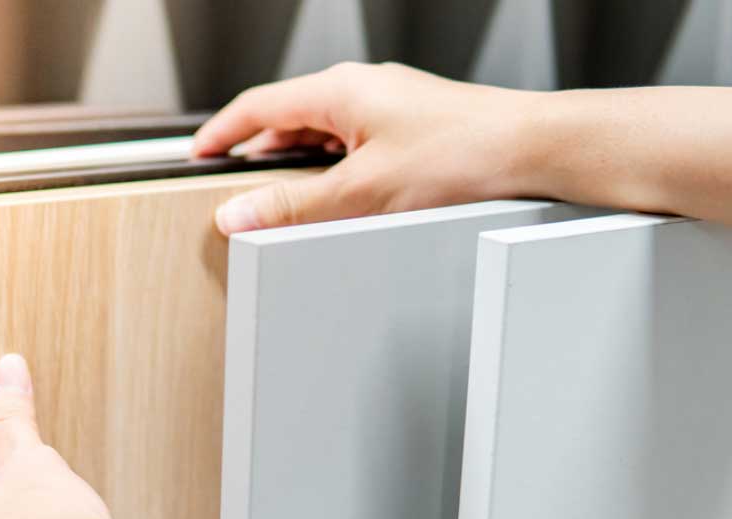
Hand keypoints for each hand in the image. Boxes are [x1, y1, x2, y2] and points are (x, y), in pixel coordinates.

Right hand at [195, 62, 731, 233]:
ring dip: (294, 164)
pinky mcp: (412, 127)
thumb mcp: (362, 193)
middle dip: (256, 152)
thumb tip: (238, 216)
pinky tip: (334, 198)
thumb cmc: (462, 158)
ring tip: (277, 199)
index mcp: (340, 91)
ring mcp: (389, 107)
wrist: (533, 150)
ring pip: (321, 132)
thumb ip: (294, 209)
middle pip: (288, 118)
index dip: (222, 134)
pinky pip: (350, 143)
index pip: (258, 107)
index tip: (198, 155)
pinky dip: (328, 168)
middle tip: (230, 185)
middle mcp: (363, 90)